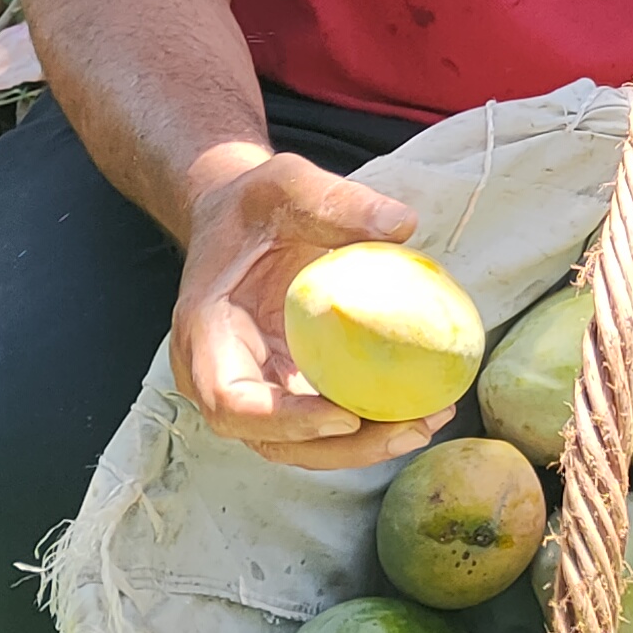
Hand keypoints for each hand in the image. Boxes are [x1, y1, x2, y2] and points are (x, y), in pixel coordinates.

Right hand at [171, 152, 449, 469]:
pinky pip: (319, 424)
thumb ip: (334, 199)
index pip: (230, 400)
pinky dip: (366, 426)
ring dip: (361, 448)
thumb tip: (403, 223)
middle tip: (410, 428)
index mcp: (205, 330)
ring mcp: (251, 388)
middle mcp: (218, 372)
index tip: (345, 417)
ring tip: (427, 423)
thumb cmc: (254, 203)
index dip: (283, 420)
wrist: (236, 219)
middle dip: (339, 449)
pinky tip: (421, 409)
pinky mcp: (282, 389)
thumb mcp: (285, 183)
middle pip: (269, 439)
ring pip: (298, 445)